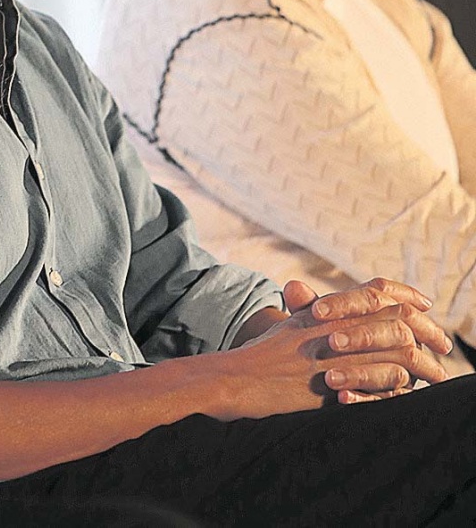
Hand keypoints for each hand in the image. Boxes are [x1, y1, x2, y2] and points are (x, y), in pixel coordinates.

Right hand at [219, 277, 449, 417]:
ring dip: (423, 364)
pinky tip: (410, 392)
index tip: (423, 302)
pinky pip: (383, 385)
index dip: (403, 293)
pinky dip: (402, 388)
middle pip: (395, 320)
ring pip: (397, 353)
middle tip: (442, 342)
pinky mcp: (337, 388)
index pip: (374, 291)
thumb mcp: (291, 324)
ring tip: (436, 373)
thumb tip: (325, 297)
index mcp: (327, 311)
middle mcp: (335, 329)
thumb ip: (313, 309)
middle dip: (426, 330)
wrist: (241, 378)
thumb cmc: (264, 353)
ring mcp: (337, 359)